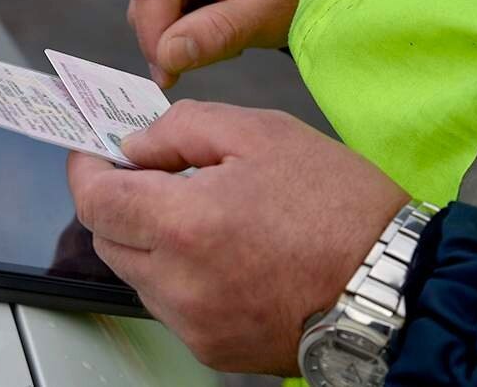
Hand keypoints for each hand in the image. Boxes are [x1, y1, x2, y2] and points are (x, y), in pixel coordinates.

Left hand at [67, 101, 409, 374]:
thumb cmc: (337, 206)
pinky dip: (173, 273)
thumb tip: (133, 145)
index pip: (94, 201)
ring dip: (145, 238)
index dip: (84, 170)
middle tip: (148, 175)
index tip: (90, 152)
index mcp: (187, 225)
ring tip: (195, 214)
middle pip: (106, 238)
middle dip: (115, 201)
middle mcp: (179, 284)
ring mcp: (192, 323)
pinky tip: (214, 252)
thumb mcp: (261, 133)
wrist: (393, 285)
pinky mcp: (209, 347)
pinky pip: (165, 303)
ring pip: (133, 273)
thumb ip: (181, 129)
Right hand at [127, 0, 325, 87]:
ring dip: (174, 29)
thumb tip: (166, 57)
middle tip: (209, 54)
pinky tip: (212, 19)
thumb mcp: (266, 13)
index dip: (153, 36)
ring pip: (147, 0)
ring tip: (220, 32)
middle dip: (165, 36)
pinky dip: (179, 19)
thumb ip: (216, 34)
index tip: (168, 76)